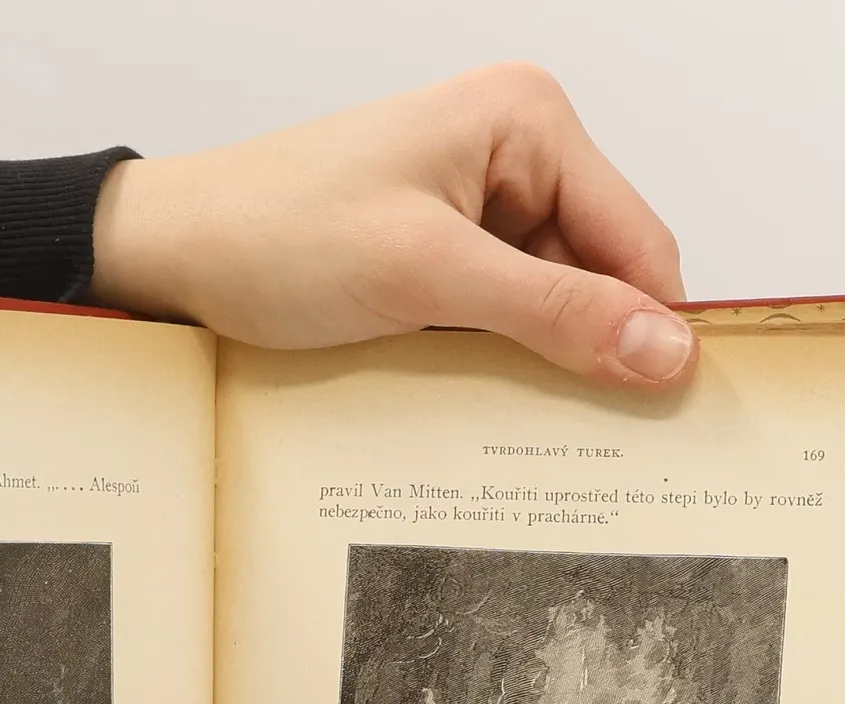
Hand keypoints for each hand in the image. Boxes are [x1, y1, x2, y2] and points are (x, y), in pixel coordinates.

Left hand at [91, 63, 693, 386]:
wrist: (175, 253)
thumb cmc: (277, 233)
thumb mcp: (427, 275)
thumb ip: (552, 312)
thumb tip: (665, 350)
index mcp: (528, 121)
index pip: (637, 239)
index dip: (656, 329)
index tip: (669, 416)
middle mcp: (514, 153)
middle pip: (602, 276)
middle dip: (594, 351)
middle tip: (592, 441)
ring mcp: (477, 207)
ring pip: (553, 308)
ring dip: (540, 366)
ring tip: (513, 418)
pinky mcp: (442, 257)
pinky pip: (503, 320)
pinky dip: (498, 364)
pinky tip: (476, 400)